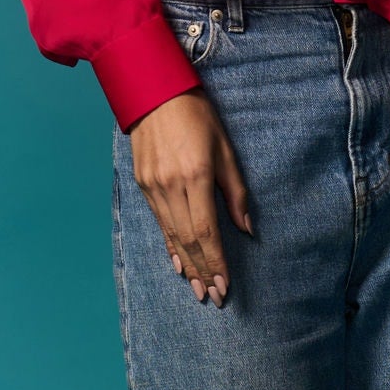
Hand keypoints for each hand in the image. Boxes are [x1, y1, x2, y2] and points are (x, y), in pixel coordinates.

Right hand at [129, 89, 253, 306]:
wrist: (153, 92)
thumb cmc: (197, 116)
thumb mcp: (225, 149)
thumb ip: (237, 192)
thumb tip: (247, 229)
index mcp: (196, 176)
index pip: (207, 231)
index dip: (217, 262)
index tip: (226, 285)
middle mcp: (171, 186)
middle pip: (188, 240)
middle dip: (203, 272)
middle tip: (215, 297)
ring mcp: (153, 186)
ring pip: (172, 235)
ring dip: (187, 265)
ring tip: (199, 288)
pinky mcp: (143, 184)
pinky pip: (159, 223)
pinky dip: (170, 246)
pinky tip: (178, 264)